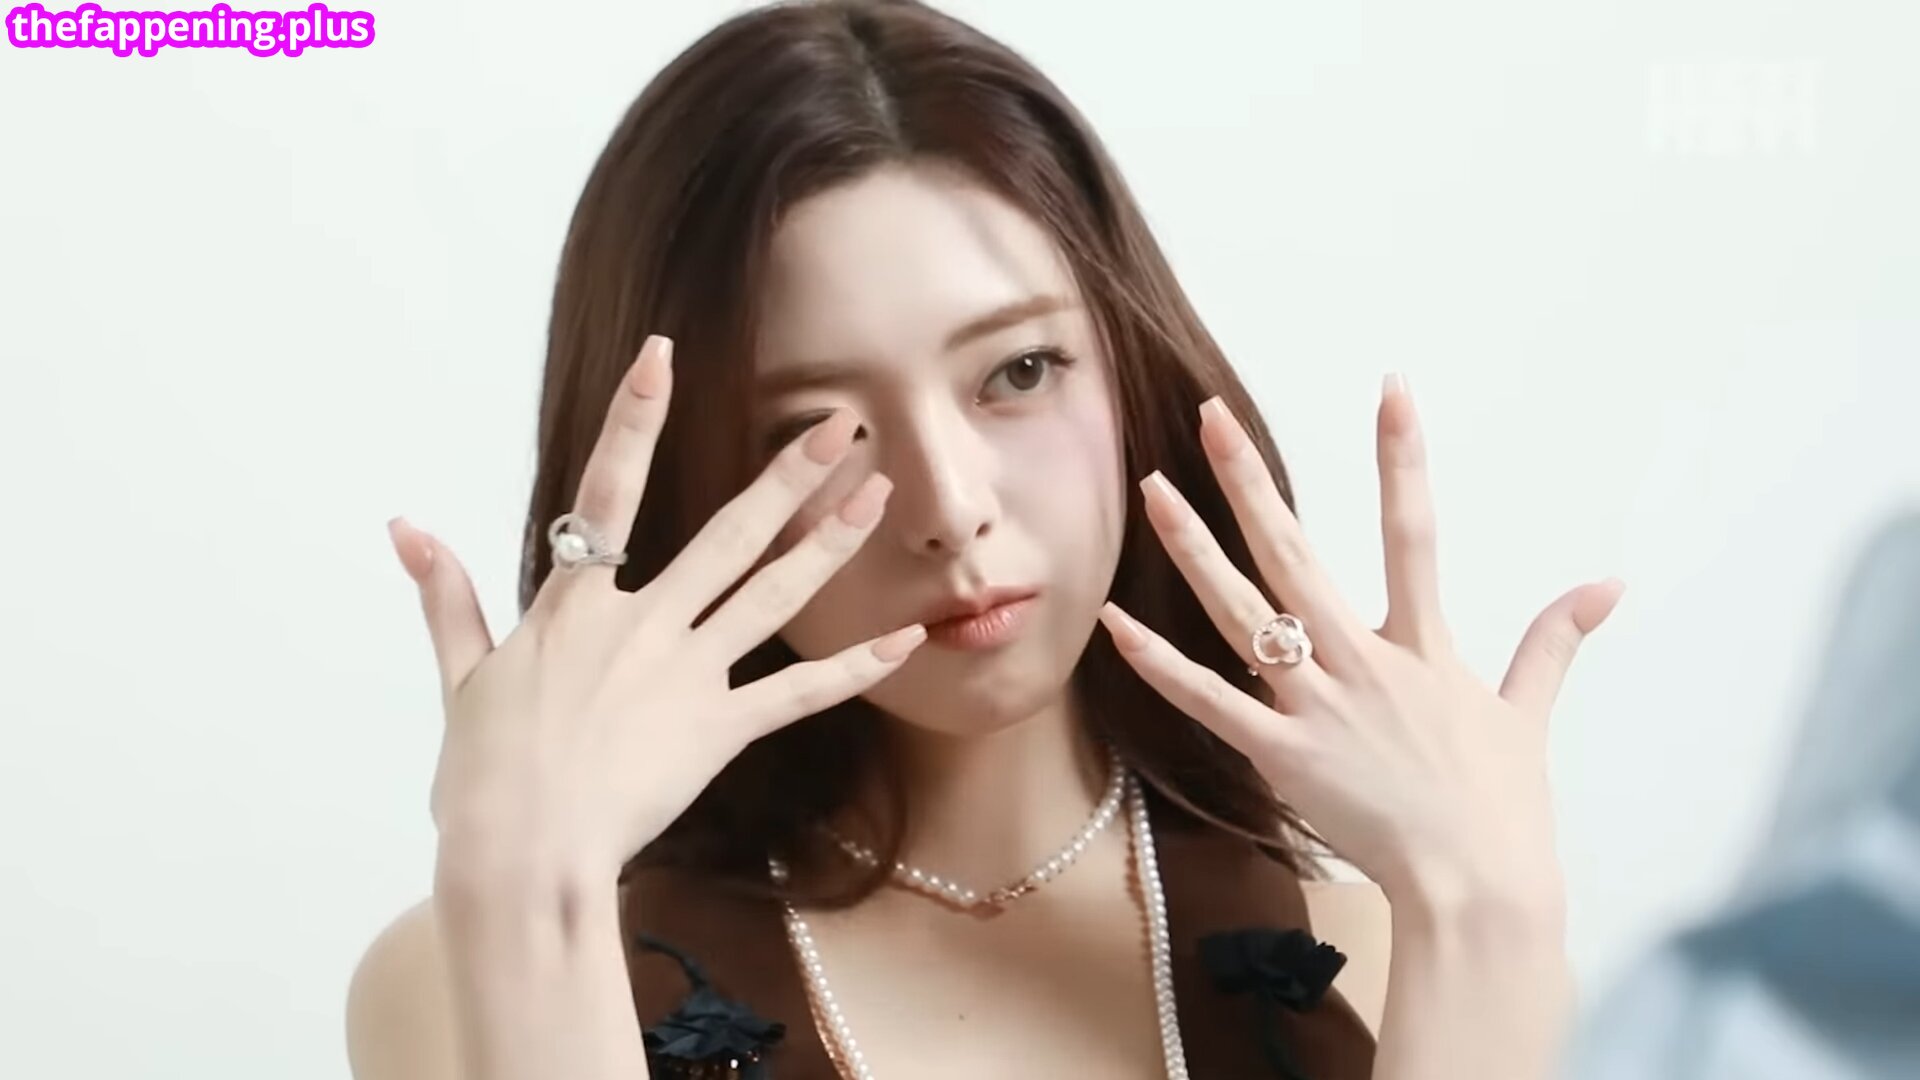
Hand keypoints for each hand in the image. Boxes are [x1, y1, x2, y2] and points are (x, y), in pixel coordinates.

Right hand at [387, 335, 926, 888]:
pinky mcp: (718, 731)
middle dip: (788, 475)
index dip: (634, 421)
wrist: (523, 854)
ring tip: (878, 496)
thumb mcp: (461, 677)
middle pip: (728, 534)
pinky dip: (854, 669)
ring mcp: (687, 675)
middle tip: (841, 426)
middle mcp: (642, 624)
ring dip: (829, 543)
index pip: (607, 491)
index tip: (664, 358)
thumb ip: (446, 597)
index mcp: (575, 604)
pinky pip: (798, 694)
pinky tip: (905, 642)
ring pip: (773, 595)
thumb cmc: (485, 775)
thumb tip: (406, 529)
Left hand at [1097, 376, 1622, 910]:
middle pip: (1295, 554)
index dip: (1402, 458)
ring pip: (1242, 613)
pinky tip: (1117, 623)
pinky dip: (1161, 664)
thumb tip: (1607, 585)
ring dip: (1193, 550)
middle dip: (1250, 481)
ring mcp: (1319, 706)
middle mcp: (1363, 662)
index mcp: (1421, 646)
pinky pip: (1211, 701)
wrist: (1478, 890)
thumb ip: (1553, 642)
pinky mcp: (1284, 756)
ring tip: (1152, 491)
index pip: (1412, 532)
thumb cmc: (1500, 810)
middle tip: (1211, 417)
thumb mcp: (1528, 715)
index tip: (1391, 390)